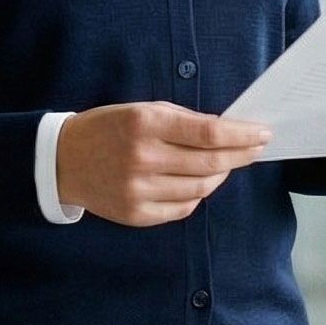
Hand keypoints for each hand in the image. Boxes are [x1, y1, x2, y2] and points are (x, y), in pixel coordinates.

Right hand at [56, 102, 271, 226]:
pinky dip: (197, 195)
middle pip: (211, 163)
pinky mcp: (136, 214)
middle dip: (241, 155)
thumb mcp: (141, 110)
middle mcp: (143, 158)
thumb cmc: (108, 129)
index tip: (262, 133)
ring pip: (201, 189)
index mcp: (145, 124)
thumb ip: (183, 119)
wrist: (63, 161)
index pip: (209, 133)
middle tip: (255, 149)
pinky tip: (197, 182)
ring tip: (223, 164)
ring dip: (220, 175)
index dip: (241, 135)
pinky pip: (183, 208)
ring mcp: (139, 190)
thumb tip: (228, 131)